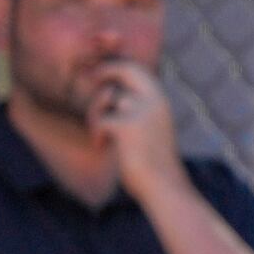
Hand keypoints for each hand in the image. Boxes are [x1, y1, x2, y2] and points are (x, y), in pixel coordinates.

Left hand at [87, 60, 185, 200]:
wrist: (163, 185)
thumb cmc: (152, 165)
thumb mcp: (148, 130)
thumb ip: (134, 111)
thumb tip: (110, 97)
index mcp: (160, 100)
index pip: (138, 70)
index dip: (116, 67)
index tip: (99, 74)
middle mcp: (154, 99)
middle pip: (125, 69)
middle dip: (104, 70)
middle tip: (90, 78)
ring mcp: (142, 110)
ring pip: (107, 97)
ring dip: (95, 115)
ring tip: (99, 136)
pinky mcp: (128, 125)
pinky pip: (101, 120)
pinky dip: (96, 133)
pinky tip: (101, 146)